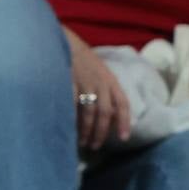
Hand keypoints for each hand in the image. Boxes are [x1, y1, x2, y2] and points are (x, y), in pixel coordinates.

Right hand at [68, 31, 133, 153]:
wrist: (65, 43)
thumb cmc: (81, 59)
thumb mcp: (99, 71)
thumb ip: (104, 89)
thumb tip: (106, 113)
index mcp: (111, 80)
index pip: (122, 104)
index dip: (124, 122)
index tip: (123, 138)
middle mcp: (101, 83)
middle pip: (105, 112)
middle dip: (101, 132)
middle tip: (96, 145)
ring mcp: (84, 84)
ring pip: (89, 112)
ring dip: (86, 130)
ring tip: (82, 142)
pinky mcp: (69, 85)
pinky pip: (72, 107)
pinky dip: (71, 120)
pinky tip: (69, 129)